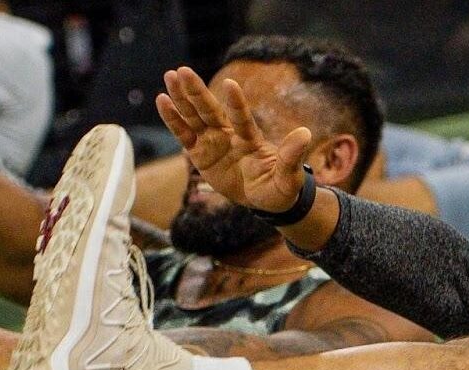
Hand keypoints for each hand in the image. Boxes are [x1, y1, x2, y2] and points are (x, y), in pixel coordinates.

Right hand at [154, 66, 310, 214]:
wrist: (265, 198)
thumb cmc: (279, 187)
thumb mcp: (288, 177)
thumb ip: (291, 156)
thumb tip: (305, 134)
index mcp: (250, 139)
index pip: (241, 119)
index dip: (236, 104)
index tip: (230, 85)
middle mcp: (229, 135)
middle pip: (211, 111)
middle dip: (197, 92)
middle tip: (183, 71)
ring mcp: (213, 142)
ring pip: (195, 117)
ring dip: (182, 98)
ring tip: (170, 76)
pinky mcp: (200, 153)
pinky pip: (184, 135)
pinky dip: (173, 120)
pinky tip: (162, 100)